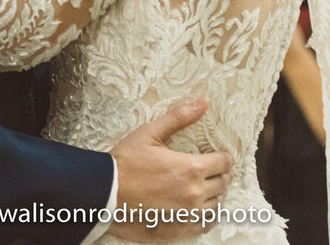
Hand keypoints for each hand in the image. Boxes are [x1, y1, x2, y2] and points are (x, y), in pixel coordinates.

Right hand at [108, 97, 233, 241]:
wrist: (104, 195)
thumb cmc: (125, 163)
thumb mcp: (150, 133)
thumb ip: (180, 117)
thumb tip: (204, 101)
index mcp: (191, 168)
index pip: (224, 163)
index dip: (223, 158)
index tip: (218, 157)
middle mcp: (194, 193)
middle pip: (222, 184)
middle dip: (219, 175)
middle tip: (210, 171)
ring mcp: (187, 214)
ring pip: (216, 205)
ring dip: (213, 195)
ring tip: (203, 188)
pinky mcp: (178, 229)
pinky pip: (204, 225)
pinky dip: (206, 216)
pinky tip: (197, 209)